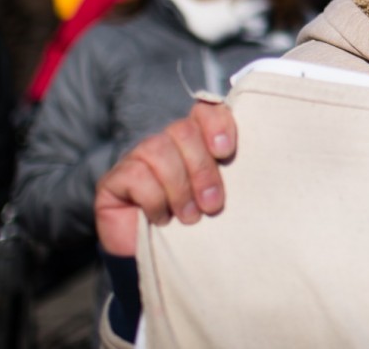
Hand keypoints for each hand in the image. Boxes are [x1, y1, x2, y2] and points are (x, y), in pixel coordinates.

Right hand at [95, 102, 237, 256]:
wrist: (157, 258)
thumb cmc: (195, 225)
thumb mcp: (217, 199)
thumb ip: (230, 177)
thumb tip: (253, 167)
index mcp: (195, 141)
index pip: (205, 111)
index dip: (216, 123)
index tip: (226, 151)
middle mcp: (166, 142)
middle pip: (184, 131)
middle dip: (202, 170)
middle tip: (212, 205)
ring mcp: (138, 157)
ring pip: (159, 150)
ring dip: (179, 188)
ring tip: (189, 217)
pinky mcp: (115, 178)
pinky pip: (137, 175)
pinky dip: (155, 200)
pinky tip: (161, 219)